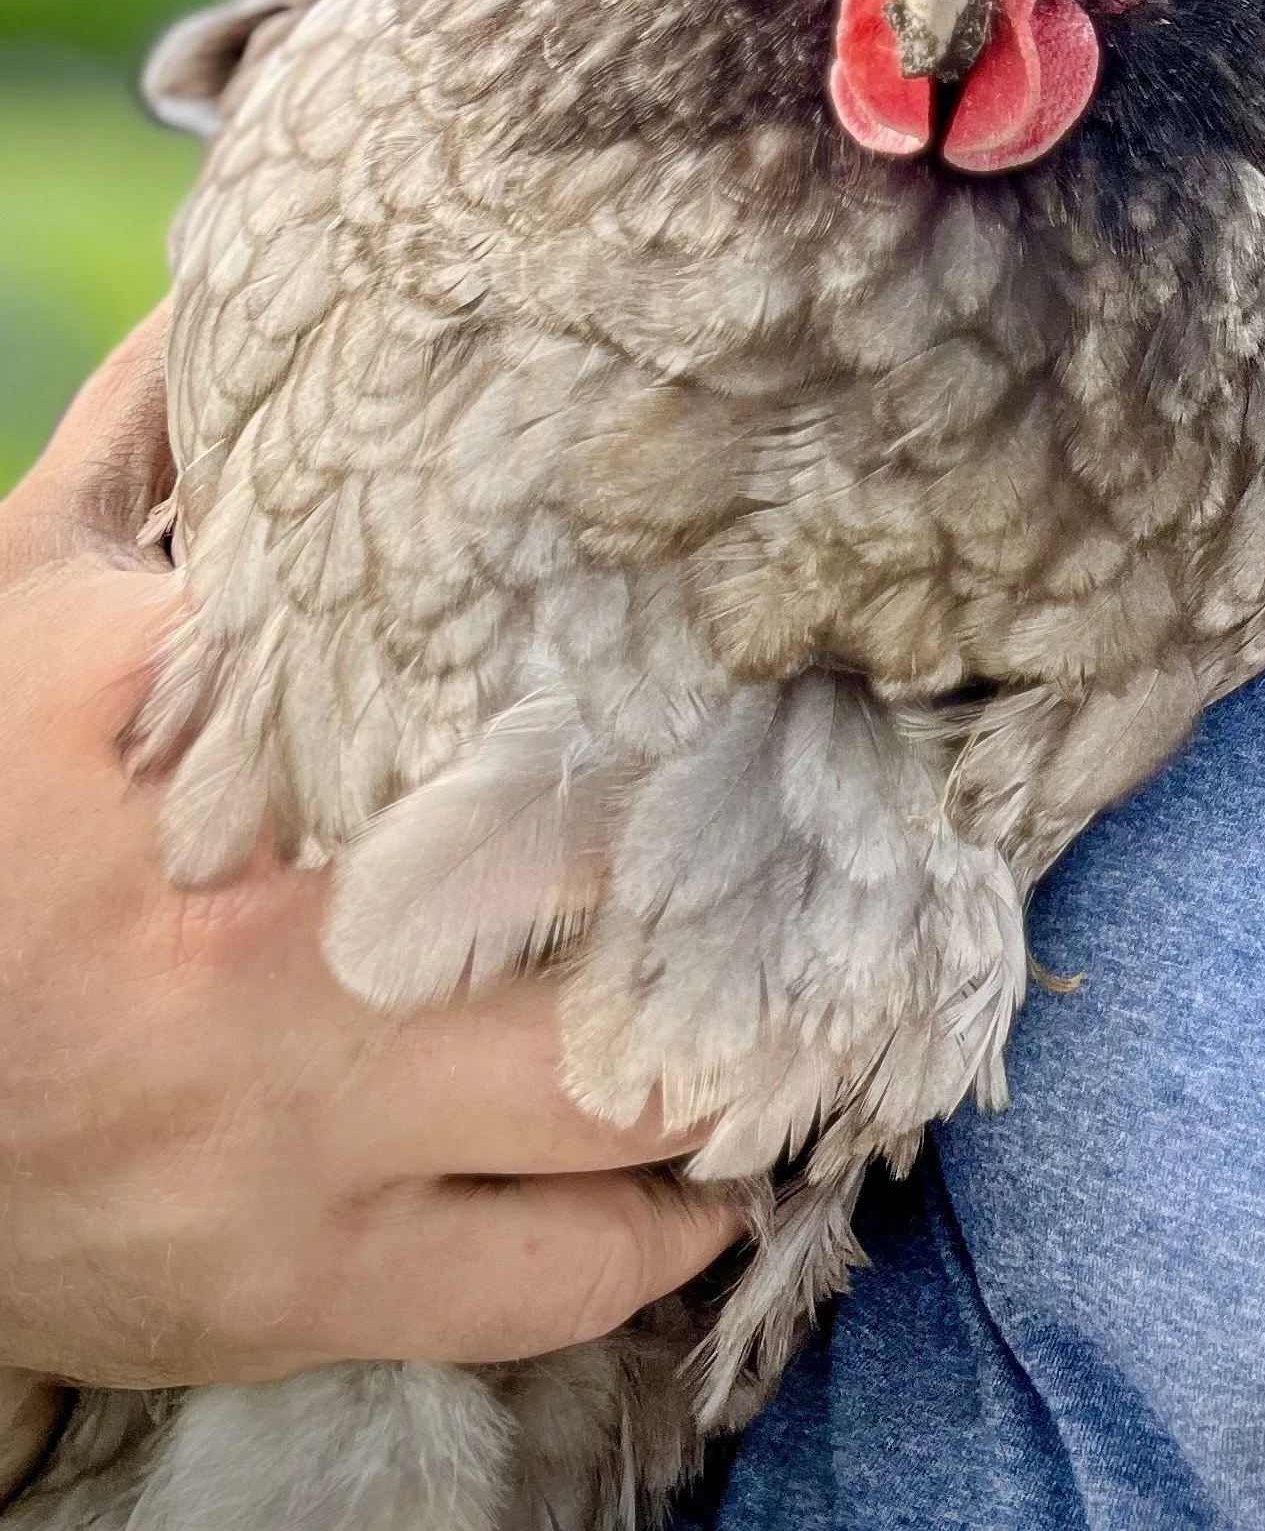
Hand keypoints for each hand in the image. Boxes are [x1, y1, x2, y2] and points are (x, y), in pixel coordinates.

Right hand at [0, 338, 743, 1499]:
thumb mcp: (18, 599)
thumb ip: (152, 437)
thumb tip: (269, 279)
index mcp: (211, 732)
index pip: (500, 670)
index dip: (680, 669)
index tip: (802, 646)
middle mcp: (274, 939)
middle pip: (612, 899)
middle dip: (768, 870)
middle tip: (878, 824)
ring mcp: (301, 1128)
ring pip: (621, 1108)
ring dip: (759, 1056)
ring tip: (843, 991)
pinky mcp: (305, 1284)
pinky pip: (556, 1284)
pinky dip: (671, 1231)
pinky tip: (724, 1169)